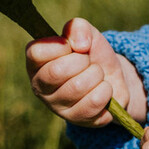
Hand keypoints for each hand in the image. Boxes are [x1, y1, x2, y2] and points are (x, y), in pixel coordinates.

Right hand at [26, 17, 146, 127]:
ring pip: (78, 87)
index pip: (36, 53)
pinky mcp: (76, 121)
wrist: (113, 78)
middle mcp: (40, 86)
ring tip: (97, 75)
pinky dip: (105, 91)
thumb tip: (80, 44)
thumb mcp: (86, 33)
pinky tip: (103, 90)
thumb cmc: (92, 54)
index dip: (60, 45)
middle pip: (56, 71)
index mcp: (36, 63)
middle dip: (82, 60)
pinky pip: (93, 103)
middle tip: (87, 61)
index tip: (73, 46)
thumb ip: (78, 27)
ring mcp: (56, 107)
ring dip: (96, 75)